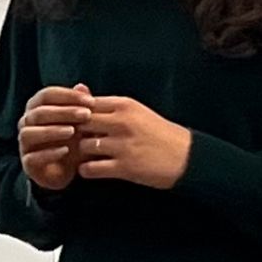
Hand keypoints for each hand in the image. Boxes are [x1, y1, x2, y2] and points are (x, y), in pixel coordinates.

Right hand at [19, 83, 90, 193]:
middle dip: (63, 112)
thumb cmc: (73, 141)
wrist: (68, 171)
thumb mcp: (81, 123)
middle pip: (39, 112)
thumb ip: (81, 105)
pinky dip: (49, 153)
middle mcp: (26, 123)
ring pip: (30, 133)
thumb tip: (82, 86)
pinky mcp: (27, 163)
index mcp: (36, 108)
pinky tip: (65, 150)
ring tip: (72, 132)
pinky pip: (33, 157)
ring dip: (52, 131)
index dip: (68, 96)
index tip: (91, 101)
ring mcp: (25, 144)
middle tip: (86, 115)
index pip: (47, 95)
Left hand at [75, 95, 192, 190]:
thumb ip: (108, 105)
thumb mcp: (135, 111)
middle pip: (81, 123)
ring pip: (83, 146)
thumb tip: (79, 92)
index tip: (76, 123)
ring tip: (86, 156)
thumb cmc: (158, 132)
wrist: (185, 157)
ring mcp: (122, 145)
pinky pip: (90, 169)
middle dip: (76, 133)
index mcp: (124, 105)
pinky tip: (92, 169)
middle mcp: (121, 122)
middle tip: (77, 141)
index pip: (86, 103)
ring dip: (81, 153)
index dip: (77, 114)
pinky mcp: (124, 167)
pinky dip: (86, 170)